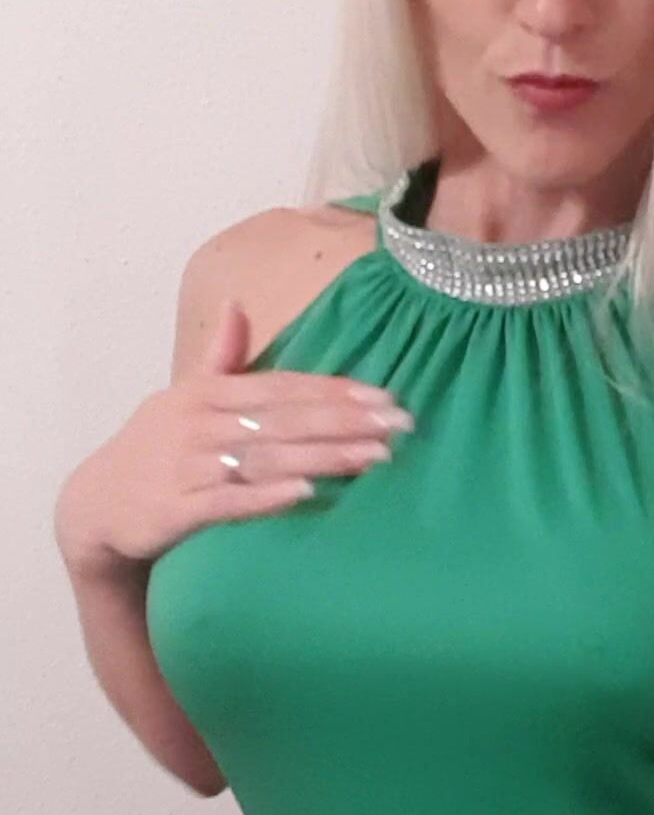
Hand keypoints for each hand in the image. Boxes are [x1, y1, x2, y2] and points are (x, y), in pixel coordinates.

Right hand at [54, 297, 413, 576]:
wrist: (94, 506)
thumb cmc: (154, 450)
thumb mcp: (182, 397)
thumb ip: (220, 359)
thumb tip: (239, 305)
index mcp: (206, 393)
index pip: (282, 386)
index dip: (334, 391)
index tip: (384, 396)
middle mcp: (198, 423)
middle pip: (283, 418)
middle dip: (345, 420)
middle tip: (398, 424)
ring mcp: (187, 465)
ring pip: (266, 456)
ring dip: (323, 456)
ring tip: (374, 457)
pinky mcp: (176, 508)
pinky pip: (228, 500)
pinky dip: (267, 494)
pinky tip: (306, 491)